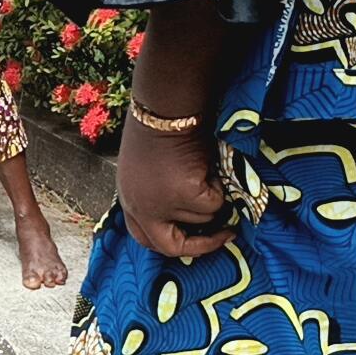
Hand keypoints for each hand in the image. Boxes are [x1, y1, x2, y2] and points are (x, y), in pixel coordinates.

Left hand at [116, 121, 234, 256]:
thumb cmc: (159, 130)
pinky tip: (209, 163)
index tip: (195, 241)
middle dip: (202, 244)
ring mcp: (161, 204)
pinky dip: (219, 185)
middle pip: (170, 245)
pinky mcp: (185, 194)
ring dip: (212, 197)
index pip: (145, 239)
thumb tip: (194, 218)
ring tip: (205, 169)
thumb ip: (158, 195)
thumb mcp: (147, 172)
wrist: (166, 108)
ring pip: (202, 217)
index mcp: (129, 201)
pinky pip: (214, 202)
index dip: (172, 244)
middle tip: (226, 233)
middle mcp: (141, 208)